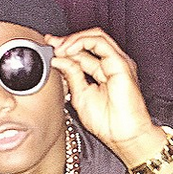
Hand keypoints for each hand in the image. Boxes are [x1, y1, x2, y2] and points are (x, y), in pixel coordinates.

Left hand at [46, 28, 165, 165]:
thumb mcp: (80, 95)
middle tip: (51, 45)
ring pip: (95, 36)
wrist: (124, 136)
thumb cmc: (107, 123)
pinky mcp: (121, 63)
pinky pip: (100, 43)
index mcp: (102, 71)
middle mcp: (111, 64)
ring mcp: (118, 62)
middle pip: (89, 41)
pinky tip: (69, 50)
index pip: (83, 52)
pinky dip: (82, 42)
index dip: (64, 47)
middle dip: (67, 40)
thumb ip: (72, 75)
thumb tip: (58, 60)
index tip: (48, 47)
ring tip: (58, 48)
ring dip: (73, 40)